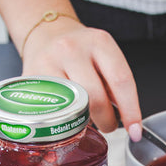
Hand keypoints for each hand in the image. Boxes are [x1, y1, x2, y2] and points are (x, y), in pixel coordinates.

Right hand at [21, 17, 142, 139]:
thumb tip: (129, 120)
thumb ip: (116, 85)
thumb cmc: (81, 52)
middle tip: (109, 125)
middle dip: (107, 121)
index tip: (135, 131)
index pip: (121, 81)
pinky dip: (64, 119)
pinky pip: (52, 109)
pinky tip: (68, 117)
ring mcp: (48, 61)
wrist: (47, 34)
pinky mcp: (30, 77)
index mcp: (100, 43)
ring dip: (85, 122)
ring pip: (72, 106)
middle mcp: (73, 49)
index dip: (131, 111)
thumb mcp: (105, 58)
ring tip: (89, 120)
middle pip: (96, 98)